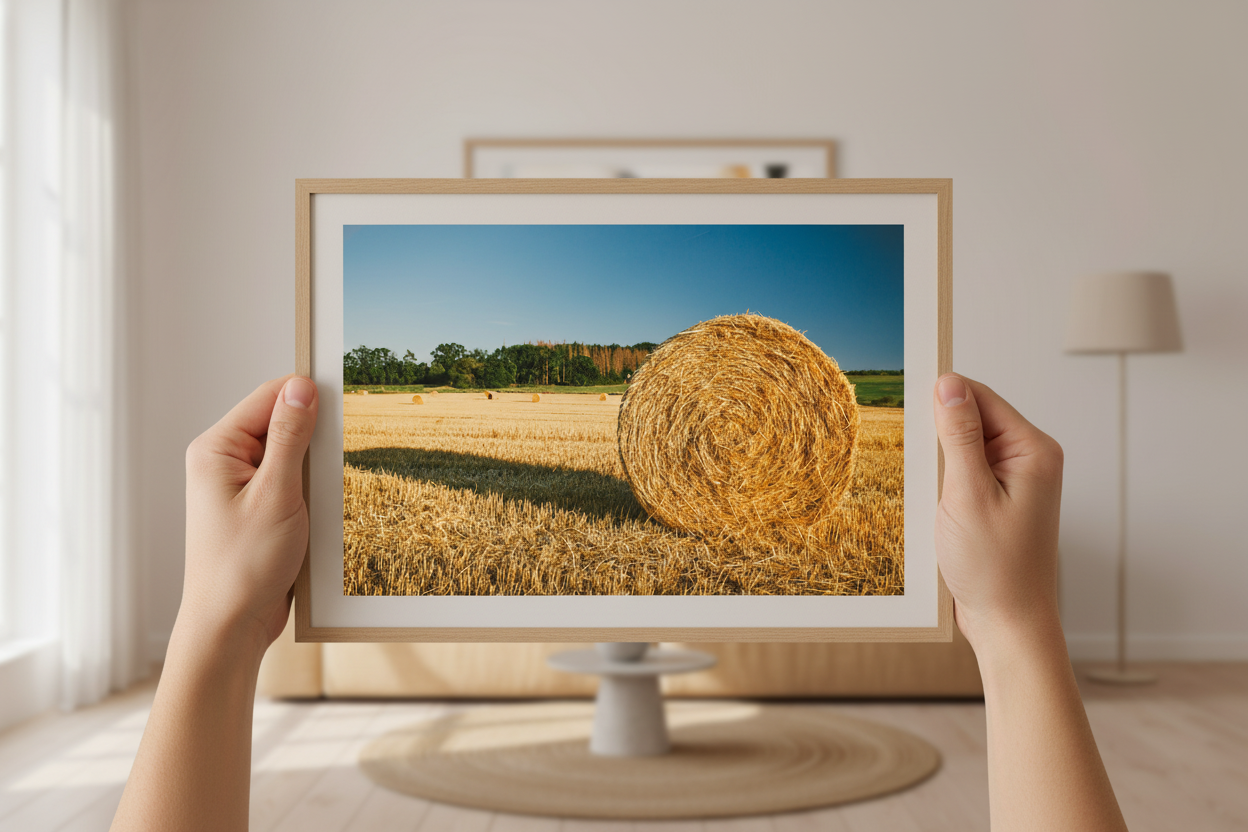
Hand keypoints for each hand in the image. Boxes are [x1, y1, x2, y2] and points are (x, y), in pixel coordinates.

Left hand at [181, 375, 318, 655]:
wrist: (231, 625)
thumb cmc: (244, 566)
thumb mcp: (277, 494)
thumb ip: (290, 437)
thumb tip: (302, 387)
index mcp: (216, 449)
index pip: (269, 397)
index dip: (307, 396)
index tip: (345, 400)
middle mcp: (223, 462)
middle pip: (280, 423)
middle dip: (314, 437)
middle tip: (334, 462)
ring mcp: (239, 485)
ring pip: (290, 454)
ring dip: (314, 468)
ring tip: (321, 496)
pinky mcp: (256, 507)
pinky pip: (290, 481)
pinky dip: (310, 489)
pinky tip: (319, 509)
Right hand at [932, 374, 1063, 650]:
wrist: (1008, 623)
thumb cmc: (995, 568)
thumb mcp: (968, 495)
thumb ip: (959, 436)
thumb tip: (949, 384)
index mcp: (1033, 450)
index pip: (981, 397)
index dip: (942, 399)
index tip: (908, 410)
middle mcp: (1030, 459)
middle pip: (973, 419)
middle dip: (939, 435)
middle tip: (920, 466)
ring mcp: (1016, 481)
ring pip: (965, 447)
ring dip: (939, 462)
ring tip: (930, 493)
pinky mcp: (999, 500)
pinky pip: (965, 472)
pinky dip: (944, 482)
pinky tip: (934, 504)